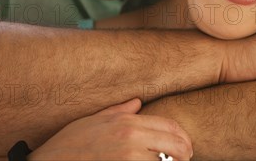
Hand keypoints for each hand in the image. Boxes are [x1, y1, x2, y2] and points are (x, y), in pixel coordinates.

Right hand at [29, 99, 192, 160]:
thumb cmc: (68, 145)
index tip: (187, 146)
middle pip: (176, 147)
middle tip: (185, 159)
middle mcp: (132, 140)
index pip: (170, 127)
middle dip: (184, 154)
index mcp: (127, 123)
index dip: (183, 138)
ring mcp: (129, 160)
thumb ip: (119, 110)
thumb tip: (137, 102)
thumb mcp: (94, 120)